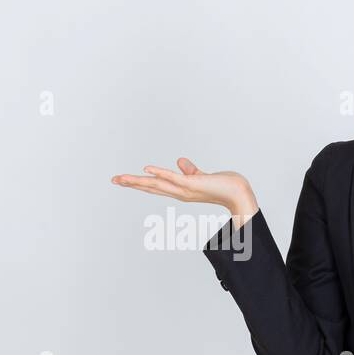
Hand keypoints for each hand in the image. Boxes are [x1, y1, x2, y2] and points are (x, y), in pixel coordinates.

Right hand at [112, 158, 258, 220]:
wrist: (239, 193)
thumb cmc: (224, 186)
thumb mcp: (202, 176)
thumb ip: (190, 170)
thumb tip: (179, 161)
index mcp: (180, 190)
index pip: (155, 186)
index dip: (139, 183)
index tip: (123, 180)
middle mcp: (179, 192)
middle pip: (150, 187)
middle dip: (131, 184)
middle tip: (114, 180)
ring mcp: (185, 189)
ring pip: (156, 184)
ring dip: (138, 181)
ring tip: (121, 178)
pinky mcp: (192, 184)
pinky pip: (173, 178)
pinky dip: (160, 173)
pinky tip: (147, 169)